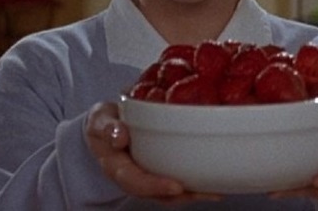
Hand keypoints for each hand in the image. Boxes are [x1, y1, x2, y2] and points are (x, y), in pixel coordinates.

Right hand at [84, 102, 221, 204]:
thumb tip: (120, 136)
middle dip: (182, 195)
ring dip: (192, 195)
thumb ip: (108, 128)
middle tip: (206, 192)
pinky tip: (213, 183)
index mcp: (116, 167)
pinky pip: (174, 186)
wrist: (103, 129)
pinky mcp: (156, 174)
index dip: (155, 186)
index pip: (134, 181)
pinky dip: (193, 186)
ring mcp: (145, 178)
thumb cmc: (104, 123)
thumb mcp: (100, 120)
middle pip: (156, 194)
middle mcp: (132, 178)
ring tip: (216, 191)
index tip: (176, 186)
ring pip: (168, 195)